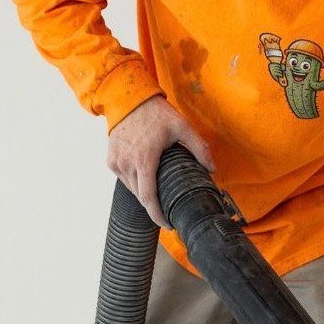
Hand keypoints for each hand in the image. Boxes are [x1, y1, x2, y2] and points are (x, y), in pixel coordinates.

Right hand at [106, 94, 214, 227]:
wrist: (128, 99)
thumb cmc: (155, 113)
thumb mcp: (182, 126)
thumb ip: (199, 148)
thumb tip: (213, 169)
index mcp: (145, 159)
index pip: (149, 198)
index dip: (158, 215)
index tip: (167, 224)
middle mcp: (127, 164)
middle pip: (141, 197)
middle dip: (154, 206)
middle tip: (168, 209)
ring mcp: (116, 163)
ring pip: (132, 189)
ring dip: (144, 193)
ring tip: (158, 190)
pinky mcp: (110, 160)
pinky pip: (124, 179)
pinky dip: (134, 182)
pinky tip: (145, 175)